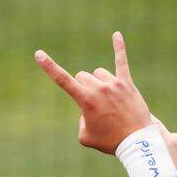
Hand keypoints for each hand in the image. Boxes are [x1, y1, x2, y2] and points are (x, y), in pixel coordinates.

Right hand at [35, 32, 151, 153]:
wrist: (137, 142)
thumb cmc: (110, 141)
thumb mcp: (85, 137)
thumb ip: (81, 120)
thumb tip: (88, 109)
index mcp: (85, 100)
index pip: (62, 80)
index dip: (49, 67)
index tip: (39, 54)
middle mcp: (98, 88)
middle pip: (82, 76)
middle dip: (83, 88)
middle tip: (95, 106)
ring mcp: (113, 84)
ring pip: (98, 74)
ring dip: (99, 83)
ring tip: (109, 101)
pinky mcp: (127, 83)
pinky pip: (121, 62)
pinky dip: (119, 48)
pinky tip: (116, 35)